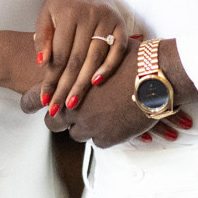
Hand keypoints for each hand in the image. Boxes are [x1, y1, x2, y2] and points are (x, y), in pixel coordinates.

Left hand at [30, 0, 126, 118]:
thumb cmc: (61, 5)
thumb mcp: (46, 16)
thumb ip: (43, 38)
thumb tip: (43, 63)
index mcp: (68, 12)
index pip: (59, 53)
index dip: (51, 77)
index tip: (44, 97)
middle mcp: (89, 14)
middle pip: (77, 58)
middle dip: (66, 86)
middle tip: (58, 108)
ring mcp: (107, 19)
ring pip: (95, 57)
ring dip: (84, 83)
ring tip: (73, 102)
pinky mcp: (121, 24)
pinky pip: (117, 50)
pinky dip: (109, 67)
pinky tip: (96, 82)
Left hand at [53, 46, 195, 147]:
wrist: (155, 79)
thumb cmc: (132, 62)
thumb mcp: (101, 55)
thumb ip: (82, 63)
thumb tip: (75, 58)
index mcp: (68, 88)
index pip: (42, 102)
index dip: (42, 104)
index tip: (43, 105)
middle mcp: (75, 110)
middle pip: (54, 124)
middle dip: (63, 119)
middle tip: (75, 113)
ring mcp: (90, 126)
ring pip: (78, 134)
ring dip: (86, 127)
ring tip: (103, 114)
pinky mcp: (108, 138)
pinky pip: (99, 142)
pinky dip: (105, 134)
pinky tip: (116, 121)